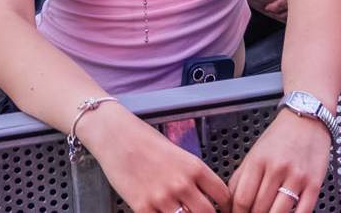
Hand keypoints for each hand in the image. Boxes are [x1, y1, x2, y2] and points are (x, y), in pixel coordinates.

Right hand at [86, 108, 230, 212]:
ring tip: (182, 212)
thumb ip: (192, 174)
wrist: (114, 135)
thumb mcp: (177, 152)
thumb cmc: (143, 139)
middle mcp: (182, 184)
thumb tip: (202, 193)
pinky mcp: (142, 207)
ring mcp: (162, 198)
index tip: (224, 209)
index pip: (223, 195)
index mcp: (194, 167)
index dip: (226, 206)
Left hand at [229, 110, 331, 212]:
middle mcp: (276, 168)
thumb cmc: (280, 136)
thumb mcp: (255, 152)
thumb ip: (241, 176)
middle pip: (259, 208)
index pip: (242, 198)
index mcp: (258, 161)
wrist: (308, 117)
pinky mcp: (314, 183)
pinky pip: (303, 211)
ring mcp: (296, 177)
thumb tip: (230, 201)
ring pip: (279, 212)